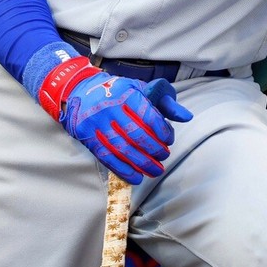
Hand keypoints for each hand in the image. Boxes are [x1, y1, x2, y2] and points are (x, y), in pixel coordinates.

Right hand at [39, 58, 192, 183]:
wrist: (80, 90)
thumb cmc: (117, 91)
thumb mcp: (140, 88)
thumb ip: (165, 102)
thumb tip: (186, 117)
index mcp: (126, 92)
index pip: (147, 114)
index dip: (161, 130)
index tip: (168, 139)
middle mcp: (110, 107)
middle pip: (136, 134)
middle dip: (153, 149)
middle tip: (163, 157)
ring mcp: (97, 123)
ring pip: (122, 148)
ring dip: (141, 163)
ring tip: (154, 170)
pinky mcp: (88, 137)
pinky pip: (107, 157)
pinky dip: (123, 170)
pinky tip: (136, 177)